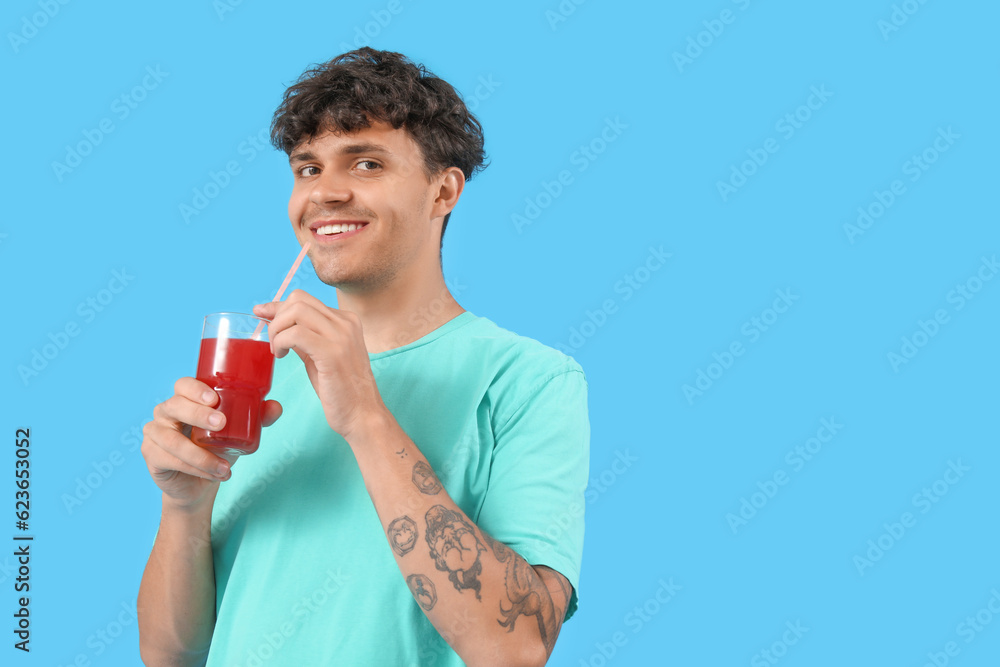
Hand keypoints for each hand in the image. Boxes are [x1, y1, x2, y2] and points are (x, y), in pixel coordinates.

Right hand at [141, 377, 282, 510]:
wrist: (201, 483)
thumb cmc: (218, 448)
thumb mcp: (239, 432)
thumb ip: (257, 419)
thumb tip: (276, 407)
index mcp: (185, 399)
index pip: (183, 385)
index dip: (195, 389)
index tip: (214, 399)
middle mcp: (165, 412)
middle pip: (174, 405)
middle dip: (197, 413)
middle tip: (221, 424)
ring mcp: (155, 433)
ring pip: (171, 439)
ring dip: (200, 454)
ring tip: (225, 467)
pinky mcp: (151, 454)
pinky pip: (169, 459)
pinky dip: (194, 467)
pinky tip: (213, 474)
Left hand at [253, 290, 384, 439]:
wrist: (363, 415)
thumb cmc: (341, 390)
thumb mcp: (321, 356)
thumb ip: (305, 337)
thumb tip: (279, 323)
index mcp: (346, 321)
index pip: (305, 300)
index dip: (278, 305)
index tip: (260, 313)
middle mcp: (346, 323)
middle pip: (298, 299)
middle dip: (276, 318)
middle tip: (273, 343)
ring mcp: (341, 336)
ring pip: (296, 311)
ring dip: (277, 329)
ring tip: (277, 351)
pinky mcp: (332, 353)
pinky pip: (296, 333)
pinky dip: (281, 341)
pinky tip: (281, 356)